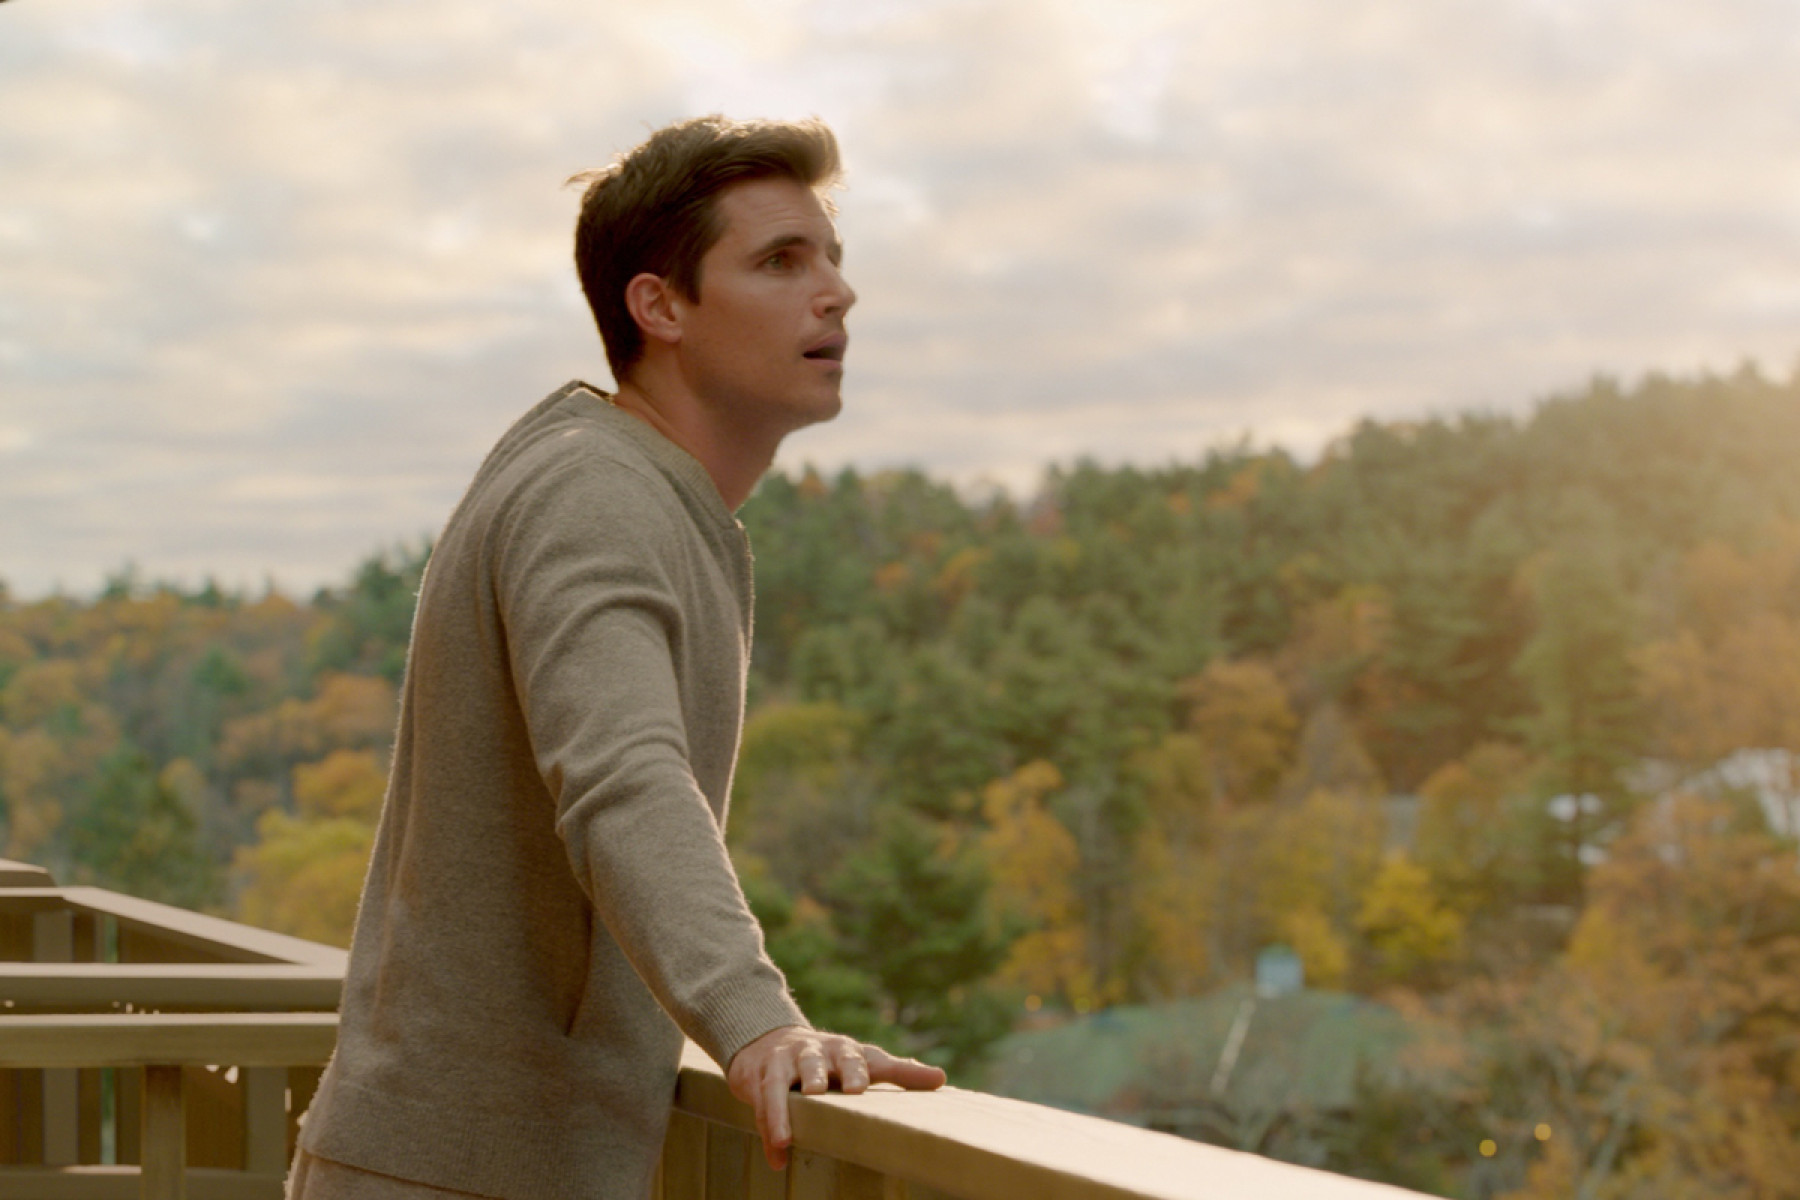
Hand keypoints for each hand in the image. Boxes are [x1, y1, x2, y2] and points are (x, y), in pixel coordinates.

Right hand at [726, 1025, 946, 1169]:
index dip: (866, 1070)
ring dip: (783, 1110)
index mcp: (845, 1051)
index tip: (868, 1086)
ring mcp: (786, 1062)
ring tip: (786, 1137)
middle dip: (822, 1076)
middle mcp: (816, 1052)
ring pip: (782, 1082)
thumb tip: (941, 1079)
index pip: (861, 1058)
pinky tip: (777, 1155)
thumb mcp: (863, 1061)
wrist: (769, 1040)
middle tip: (834, 1092)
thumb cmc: (828, 1059)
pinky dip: (769, 1130)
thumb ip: (899, 1071)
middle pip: (819, 1062)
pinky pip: (764, 1104)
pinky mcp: (762, 1076)